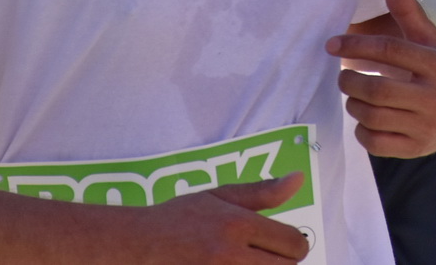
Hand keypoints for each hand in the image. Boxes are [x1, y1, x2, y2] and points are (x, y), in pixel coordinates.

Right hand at [139, 173, 311, 262]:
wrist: (136, 245)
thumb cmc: (179, 219)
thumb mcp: (219, 196)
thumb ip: (262, 192)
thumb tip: (299, 178)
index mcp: (238, 225)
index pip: (294, 243)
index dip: (294, 243)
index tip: (282, 242)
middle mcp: (230, 255)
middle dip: (282, 261)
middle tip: (264, 254)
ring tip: (248, 260)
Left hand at [326, 0, 435, 157]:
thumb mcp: (429, 37)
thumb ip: (407, 7)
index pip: (390, 51)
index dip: (355, 46)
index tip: (331, 44)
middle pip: (376, 90)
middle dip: (349, 81)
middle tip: (343, 75)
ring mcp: (427, 127)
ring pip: (372, 116)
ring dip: (353, 104)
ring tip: (354, 94)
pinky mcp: (416, 149)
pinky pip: (374, 142)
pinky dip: (362, 129)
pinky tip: (366, 117)